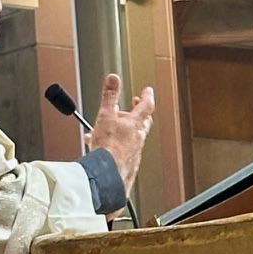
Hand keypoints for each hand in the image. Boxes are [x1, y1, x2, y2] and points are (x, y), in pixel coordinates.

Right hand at [86, 74, 154, 194]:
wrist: (107, 175)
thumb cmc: (107, 148)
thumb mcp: (105, 116)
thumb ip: (109, 95)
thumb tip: (113, 78)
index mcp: (134, 124)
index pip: (146, 106)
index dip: (147, 97)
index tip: (148, 91)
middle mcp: (138, 139)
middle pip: (143, 123)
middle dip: (139, 114)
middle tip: (134, 108)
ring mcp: (135, 153)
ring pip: (133, 139)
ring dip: (124, 133)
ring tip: (111, 132)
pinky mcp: (129, 166)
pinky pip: (127, 154)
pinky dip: (119, 149)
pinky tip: (109, 152)